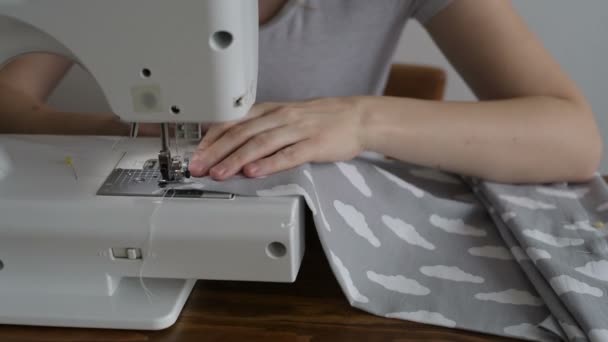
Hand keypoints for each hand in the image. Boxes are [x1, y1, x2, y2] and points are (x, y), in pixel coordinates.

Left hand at [188, 97, 366, 179]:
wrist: (357, 117)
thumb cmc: (321, 119)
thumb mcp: (287, 115)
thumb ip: (262, 127)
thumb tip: (233, 141)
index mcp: (271, 110)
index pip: (234, 122)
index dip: (212, 139)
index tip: (197, 154)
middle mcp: (281, 117)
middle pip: (242, 133)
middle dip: (217, 151)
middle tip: (199, 167)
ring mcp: (298, 130)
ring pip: (261, 143)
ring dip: (236, 159)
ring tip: (220, 173)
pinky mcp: (314, 144)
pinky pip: (288, 154)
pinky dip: (269, 163)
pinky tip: (254, 172)